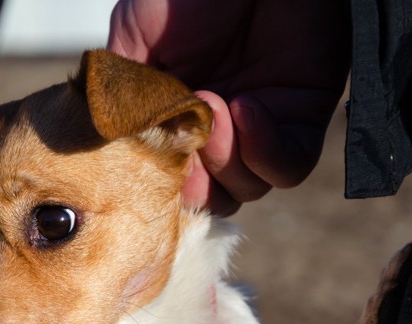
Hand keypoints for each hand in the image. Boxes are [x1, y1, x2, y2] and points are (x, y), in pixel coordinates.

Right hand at [108, 0, 350, 214]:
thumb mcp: (132, 40)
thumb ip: (120, 99)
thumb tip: (109, 151)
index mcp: (177, 116)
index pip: (172, 178)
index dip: (159, 184)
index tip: (146, 162)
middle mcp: (219, 129)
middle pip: (211, 195)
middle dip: (194, 183)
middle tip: (180, 141)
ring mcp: (261, 125)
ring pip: (247, 187)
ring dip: (225, 160)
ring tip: (211, 105)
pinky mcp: (302, 116)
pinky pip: (289, 165)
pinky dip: (264, 151)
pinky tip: (246, 107)